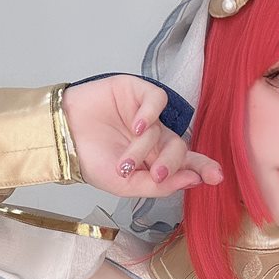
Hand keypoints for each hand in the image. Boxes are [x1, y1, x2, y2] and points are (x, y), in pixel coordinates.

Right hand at [61, 75, 222, 196]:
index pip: (187, 163)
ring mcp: (147, 115)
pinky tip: (137, 127)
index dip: (203, 168)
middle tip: (157, 176)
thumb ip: (159, 186)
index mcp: (155, 161)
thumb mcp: (127, 185)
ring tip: (127, 162)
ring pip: (165, 130)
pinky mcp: (137, 92)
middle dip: (172, 165)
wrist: (62, 138)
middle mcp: (156, 138)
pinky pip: (157, 101)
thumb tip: (193, 180)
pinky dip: (150, 115)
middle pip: (180, 148)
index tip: (216, 177)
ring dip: (147, 149)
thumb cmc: (91, 162)